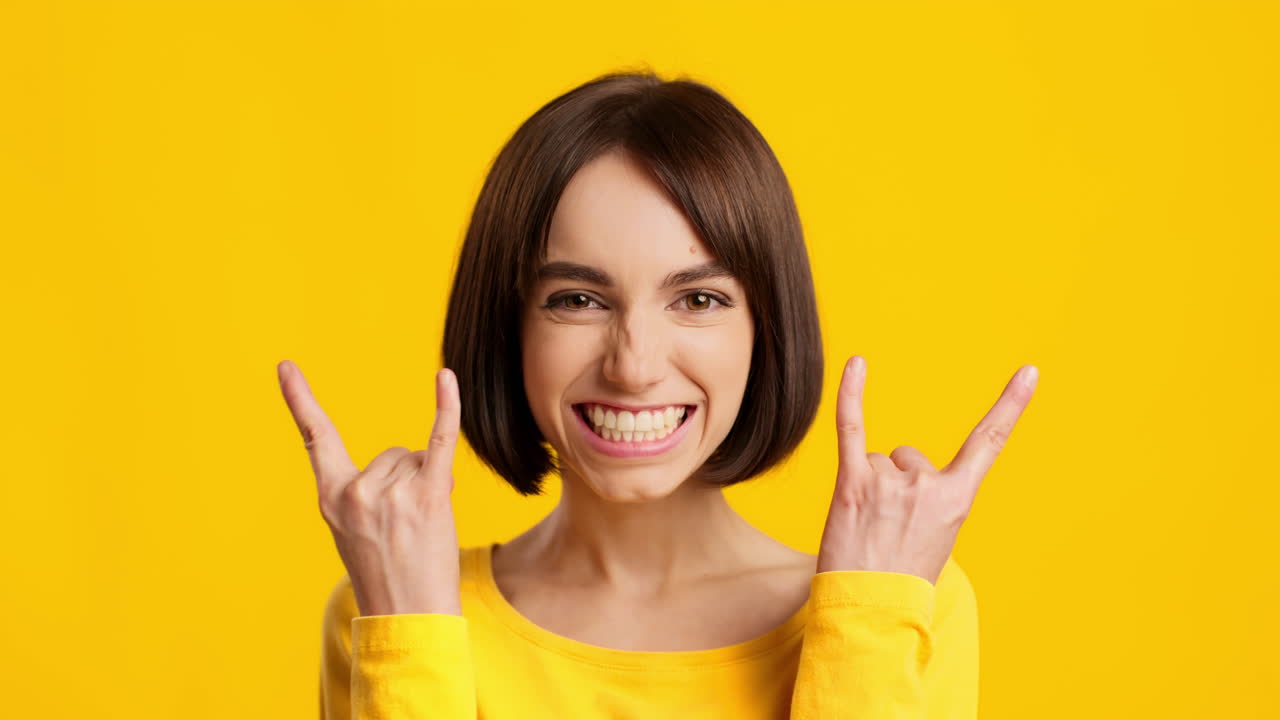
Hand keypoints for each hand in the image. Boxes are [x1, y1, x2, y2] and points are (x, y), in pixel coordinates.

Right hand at [277, 360, 463, 615]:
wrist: (410, 619)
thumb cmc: (388, 577)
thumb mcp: (357, 532)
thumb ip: (370, 491)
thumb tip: (413, 459)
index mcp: (332, 498)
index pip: (315, 440)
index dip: (300, 400)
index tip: (286, 366)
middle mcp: (357, 491)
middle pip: (393, 454)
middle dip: (409, 482)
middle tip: (408, 529)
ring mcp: (391, 494)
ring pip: (419, 459)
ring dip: (429, 487)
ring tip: (423, 531)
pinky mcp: (429, 496)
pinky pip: (439, 439)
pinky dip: (446, 408)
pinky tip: (445, 378)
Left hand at [816, 356, 1038, 584]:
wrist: (871, 612)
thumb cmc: (900, 579)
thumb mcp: (935, 540)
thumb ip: (929, 500)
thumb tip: (904, 472)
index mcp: (956, 499)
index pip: (987, 443)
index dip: (1010, 406)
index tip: (1028, 373)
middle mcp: (927, 484)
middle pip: (907, 457)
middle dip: (893, 486)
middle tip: (885, 531)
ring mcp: (890, 482)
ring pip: (876, 461)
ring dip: (866, 488)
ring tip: (864, 529)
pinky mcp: (853, 483)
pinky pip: (852, 426)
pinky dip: (853, 394)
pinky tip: (859, 363)